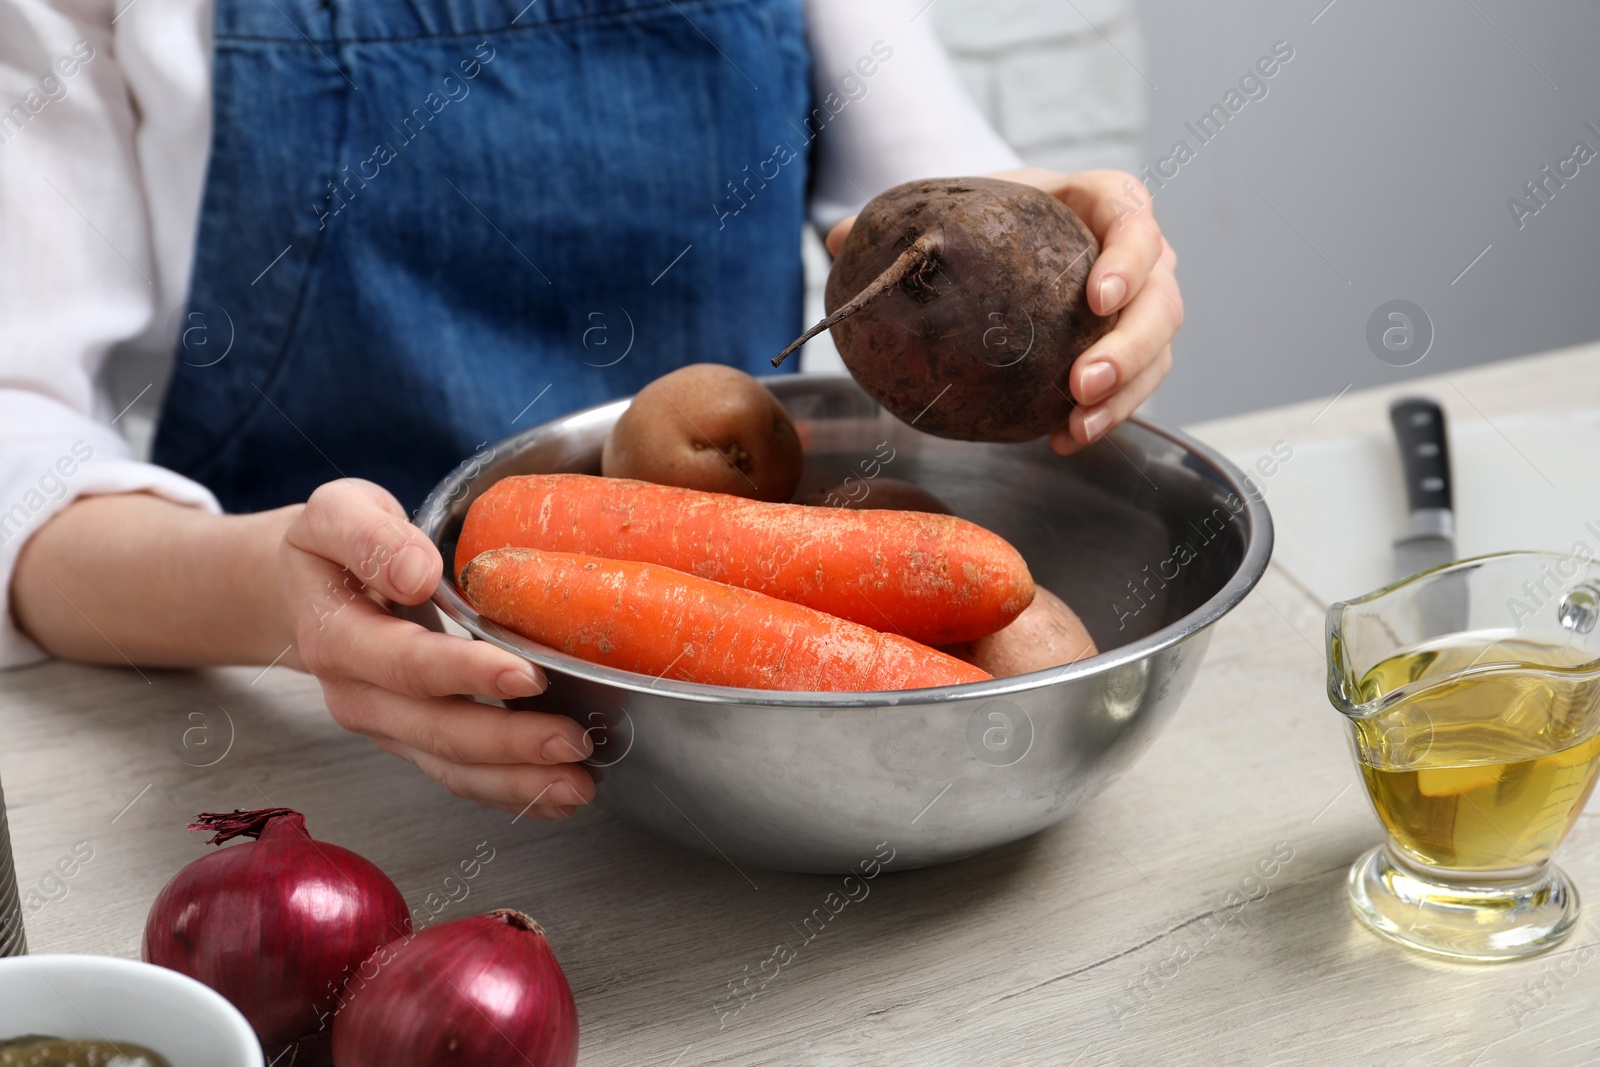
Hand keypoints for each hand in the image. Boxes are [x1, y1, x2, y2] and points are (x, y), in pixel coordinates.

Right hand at [280, 479, 594, 817]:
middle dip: (510, 743)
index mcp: (339, 638)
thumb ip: (370, 538)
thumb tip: (418, 574)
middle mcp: (358, 696)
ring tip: (578, 786)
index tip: (528, 675)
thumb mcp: (336, 514)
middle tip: (574, 742)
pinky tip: (555, 796)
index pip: (409, 665)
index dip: (468, 674)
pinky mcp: (411, 741)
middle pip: (438, 730)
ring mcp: (385, 726)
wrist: (306, 590)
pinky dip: (508, 791)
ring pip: (451, 766)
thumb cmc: (332, 549)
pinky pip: (458, 776)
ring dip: (518, 783)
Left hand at [825, 167, 1180, 453]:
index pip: (1135, 220)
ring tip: (1076, 424)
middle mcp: (1141, 257)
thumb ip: (904, 218)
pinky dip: (1104, 419)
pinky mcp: (1132, 354)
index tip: (1095, 296)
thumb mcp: (955, 207)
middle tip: (1080, 382)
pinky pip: (1131, 391)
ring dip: (1125, 395)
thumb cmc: (992, 219)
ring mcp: (1142, 309)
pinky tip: (1061, 441)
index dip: (1129, 258)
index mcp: (1106, 203)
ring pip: (1158, 354)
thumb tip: (839, 239)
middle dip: (1129, 347)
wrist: (1012, 244)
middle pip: (1161, 301)